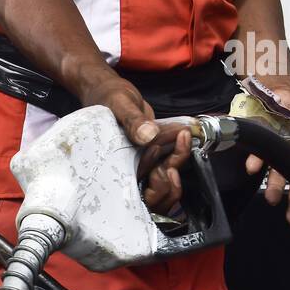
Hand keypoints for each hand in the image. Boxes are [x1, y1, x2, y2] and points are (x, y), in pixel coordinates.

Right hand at [77, 73, 186, 212]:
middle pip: (154, 198)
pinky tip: (183, 136)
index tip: (166, 165)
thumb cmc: (106, 97)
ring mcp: (140, 166)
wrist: (108, 91)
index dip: (158, 188)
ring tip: (182, 139)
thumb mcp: (118, 104)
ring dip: (178, 165)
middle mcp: (127, 173)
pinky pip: (168, 166)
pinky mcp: (150, 156)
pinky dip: (179, 154)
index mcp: (114, 171)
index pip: (139, 195)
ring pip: (164, 185)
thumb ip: (132, 120)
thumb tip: (149, 136)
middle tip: (175, 156)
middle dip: (170, 183)